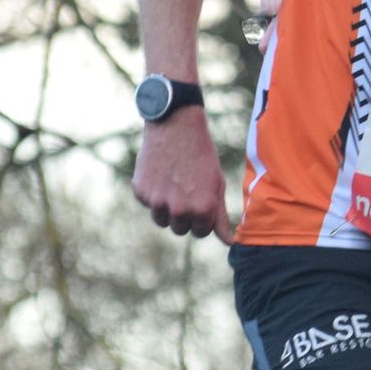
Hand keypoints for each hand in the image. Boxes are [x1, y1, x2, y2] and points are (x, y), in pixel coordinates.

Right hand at [131, 115, 236, 240]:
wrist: (175, 126)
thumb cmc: (202, 155)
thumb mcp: (217, 185)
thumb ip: (220, 217)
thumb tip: (229, 243)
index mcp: (202, 210)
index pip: (200, 232)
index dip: (201, 217)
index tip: (200, 200)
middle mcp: (180, 210)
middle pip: (180, 229)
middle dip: (184, 215)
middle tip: (186, 190)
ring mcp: (158, 202)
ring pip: (162, 220)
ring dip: (167, 208)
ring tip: (173, 182)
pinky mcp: (141, 193)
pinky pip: (148, 203)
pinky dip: (153, 192)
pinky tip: (160, 173)